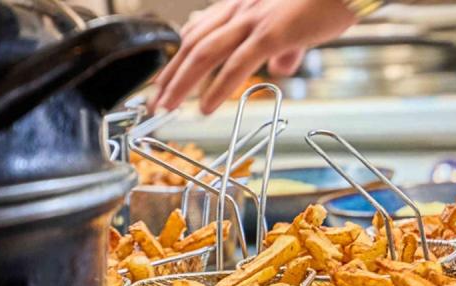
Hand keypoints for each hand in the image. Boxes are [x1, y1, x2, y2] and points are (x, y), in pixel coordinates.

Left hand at [152, 0, 357, 113]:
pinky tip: (205, 107)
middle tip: (155, 101)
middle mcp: (242, 8)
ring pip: (204, 53)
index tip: (167, 79)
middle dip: (169, 74)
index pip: (200, 31)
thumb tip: (280, 67)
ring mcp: (255, 19)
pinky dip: (218, 88)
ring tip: (167, 107)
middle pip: (192, 43)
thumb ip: (285, 48)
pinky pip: (237, 64)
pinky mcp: (273, 32)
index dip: (179, 58)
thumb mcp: (300, 26)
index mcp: (245, 5)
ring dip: (181, 82)